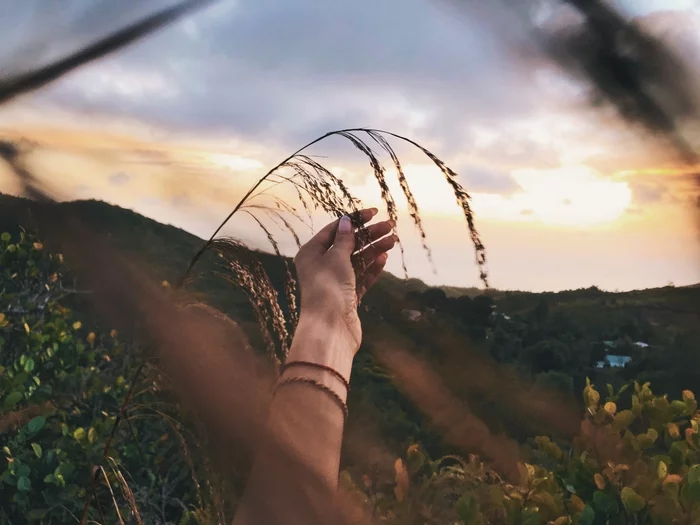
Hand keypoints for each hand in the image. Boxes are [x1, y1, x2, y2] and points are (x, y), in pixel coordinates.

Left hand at [293, 208, 397, 354]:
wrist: (330, 327)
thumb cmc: (328, 287)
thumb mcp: (336, 257)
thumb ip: (345, 239)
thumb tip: (347, 221)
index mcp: (312, 253)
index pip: (335, 230)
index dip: (354, 220)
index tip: (374, 212)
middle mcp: (322, 266)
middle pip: (349, 245)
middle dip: (369, 235)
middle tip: (391, 226)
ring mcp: (336, 282)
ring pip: (358, 261)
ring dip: (374, 249)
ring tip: (393, 240)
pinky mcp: (348, 297)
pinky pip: (362, 277)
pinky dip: (373, 267)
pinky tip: (384, 257)